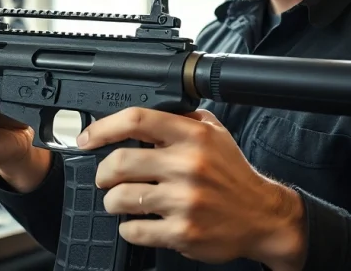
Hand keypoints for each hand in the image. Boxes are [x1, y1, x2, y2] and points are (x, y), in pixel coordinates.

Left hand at [79, 108, 307, 270]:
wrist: (262, 216)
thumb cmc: (232, 174)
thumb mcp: (214, 133)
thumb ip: (179, 119)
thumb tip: (135, 118)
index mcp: (192, 136)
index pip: (136, 120)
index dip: (103, 128)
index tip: (87, 138)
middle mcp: (187, 165)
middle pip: (119, 162)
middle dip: (103, 173)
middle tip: (105, 177)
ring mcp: (184, 201)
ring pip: (120, 198)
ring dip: (112, 201)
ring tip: (121, 201)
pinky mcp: (182, 232)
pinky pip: (134, 230)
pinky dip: (129, 228)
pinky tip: (138, 222)